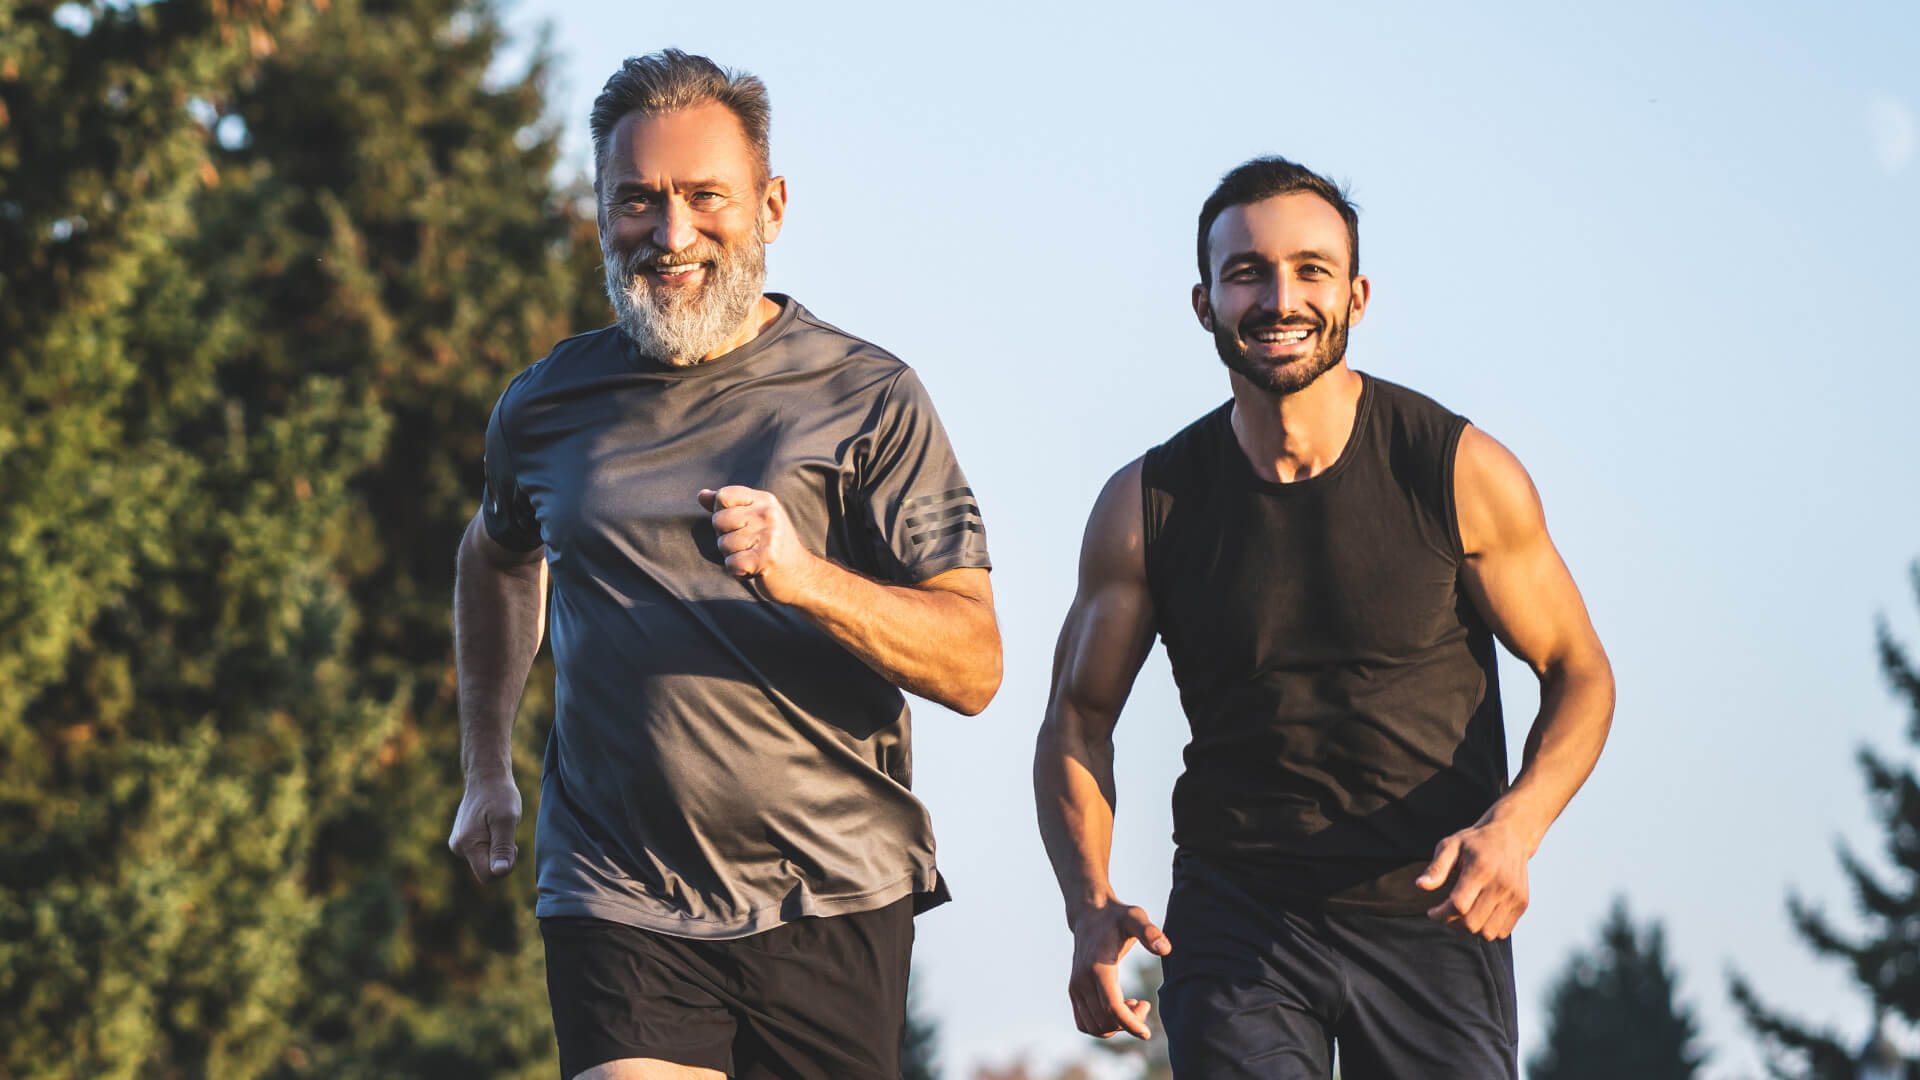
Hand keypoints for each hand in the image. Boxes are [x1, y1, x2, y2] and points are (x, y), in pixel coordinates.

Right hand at [448, 773, 521, 883]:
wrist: (486, 777)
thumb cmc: (499, 795)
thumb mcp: (507, 820)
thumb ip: (503, 847)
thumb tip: (499, 872)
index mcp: (468, 845)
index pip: (488, 876)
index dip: (505, 866)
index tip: (512, 845)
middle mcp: (458, 848)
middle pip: (486, 871)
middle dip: (502, 857)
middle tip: (506, 831)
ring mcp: (459, 844)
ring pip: (485, 862)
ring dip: (498, 848)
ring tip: (499, 826)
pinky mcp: (463, 840)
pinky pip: (483, 853)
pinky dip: (493, 843)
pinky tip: (493, 826)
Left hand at [698, 486, 822, 603]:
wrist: (801, 575)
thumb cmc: (771, 547)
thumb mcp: (753, 519)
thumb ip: (727, 507)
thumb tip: (701, 495)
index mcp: (764, 500)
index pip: (724, 495)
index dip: (721, 512)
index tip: (739, 525)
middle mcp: (768, 513)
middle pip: (719, 520)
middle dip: (726, 538)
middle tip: (748, 545)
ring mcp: (769, 535)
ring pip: (724, 544)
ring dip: (733, 556)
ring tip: (753, 557)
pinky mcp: (767, 557)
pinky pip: (732, 564)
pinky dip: (738, 571)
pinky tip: (754, 569)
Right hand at [1066, 900, 1171, 1039]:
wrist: (1090, 914)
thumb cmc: (1117, 916)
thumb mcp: (1136, 917)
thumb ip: (1150, 932)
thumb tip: (1166, 949)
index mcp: (1097, 968)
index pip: (1112, 1008)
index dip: (1130, 1024)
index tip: (1147, 1033)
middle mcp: (1081, 981)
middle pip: (1106, 1021)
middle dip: (1129, 1023)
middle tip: (1145, 1004)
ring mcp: (1075, 988)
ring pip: (1095, 1027)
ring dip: (1116, 1026)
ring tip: (1133, 1005)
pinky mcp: (1074, 992)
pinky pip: (1085, 1024)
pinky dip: (1103, 1025)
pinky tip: (1119, 1007)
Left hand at [1417, 817, 1531, 938]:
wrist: (1510, 835)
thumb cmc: (1476, 841)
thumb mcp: (1450, 846)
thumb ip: (1436, 867)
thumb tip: (1421, 885)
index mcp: (1481, 869)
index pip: (1458, 905)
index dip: (1441, 914)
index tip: (1432, 912)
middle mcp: (1501, 884)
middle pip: (1472, 923)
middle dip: (1452, 923)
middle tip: (1445, 913)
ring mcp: (1514, 896)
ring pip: (1487, 933)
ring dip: (1470, 929)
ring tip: (1462, 914)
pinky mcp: (1522, 903)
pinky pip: (1502, 932)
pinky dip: (1487, 929)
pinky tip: (1478, 914)